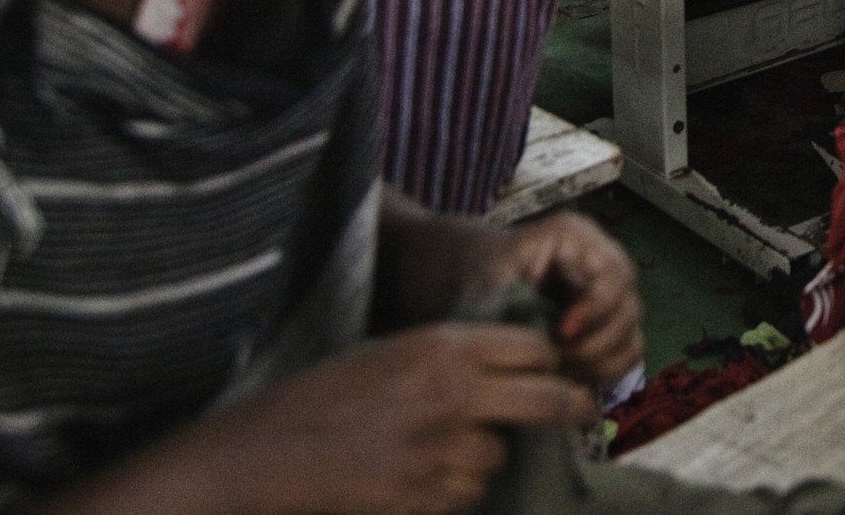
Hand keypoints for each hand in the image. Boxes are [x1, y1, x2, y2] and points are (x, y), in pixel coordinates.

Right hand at [217, 323, 586, 513]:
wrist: (261, 454)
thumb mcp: (388, 353)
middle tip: (584, 410)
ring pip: (499, 455)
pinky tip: (415, 481)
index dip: (546, 360)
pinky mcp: (424, 497)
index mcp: (441, 346)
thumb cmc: (320, 398)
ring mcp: (440, 449)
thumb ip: (448, 359)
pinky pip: (466, 495)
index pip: (531, 347)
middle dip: (570, 406)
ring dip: (483, 457)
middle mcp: (451, 393)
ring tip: (435, 453)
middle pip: (544, 399)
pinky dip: (453, 492)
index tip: (554, 370)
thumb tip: (511, 369)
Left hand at [467, 211, 643, 387]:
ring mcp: (615, 296)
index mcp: (580, 238)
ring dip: (602, 363)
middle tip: (558, 360)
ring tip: (562, 371)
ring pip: (633, 337)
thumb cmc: (488, 269)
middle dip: (596, 344)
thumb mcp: (491, 274)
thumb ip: (512, 299)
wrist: (490, 274)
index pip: (613, 273)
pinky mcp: (614, 324)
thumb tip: (538, 337)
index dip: (596, 309)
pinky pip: (629, 354)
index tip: (562, 333)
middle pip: (630, 309)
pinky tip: (572, 375)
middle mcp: (607, 263)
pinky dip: (607, 372)